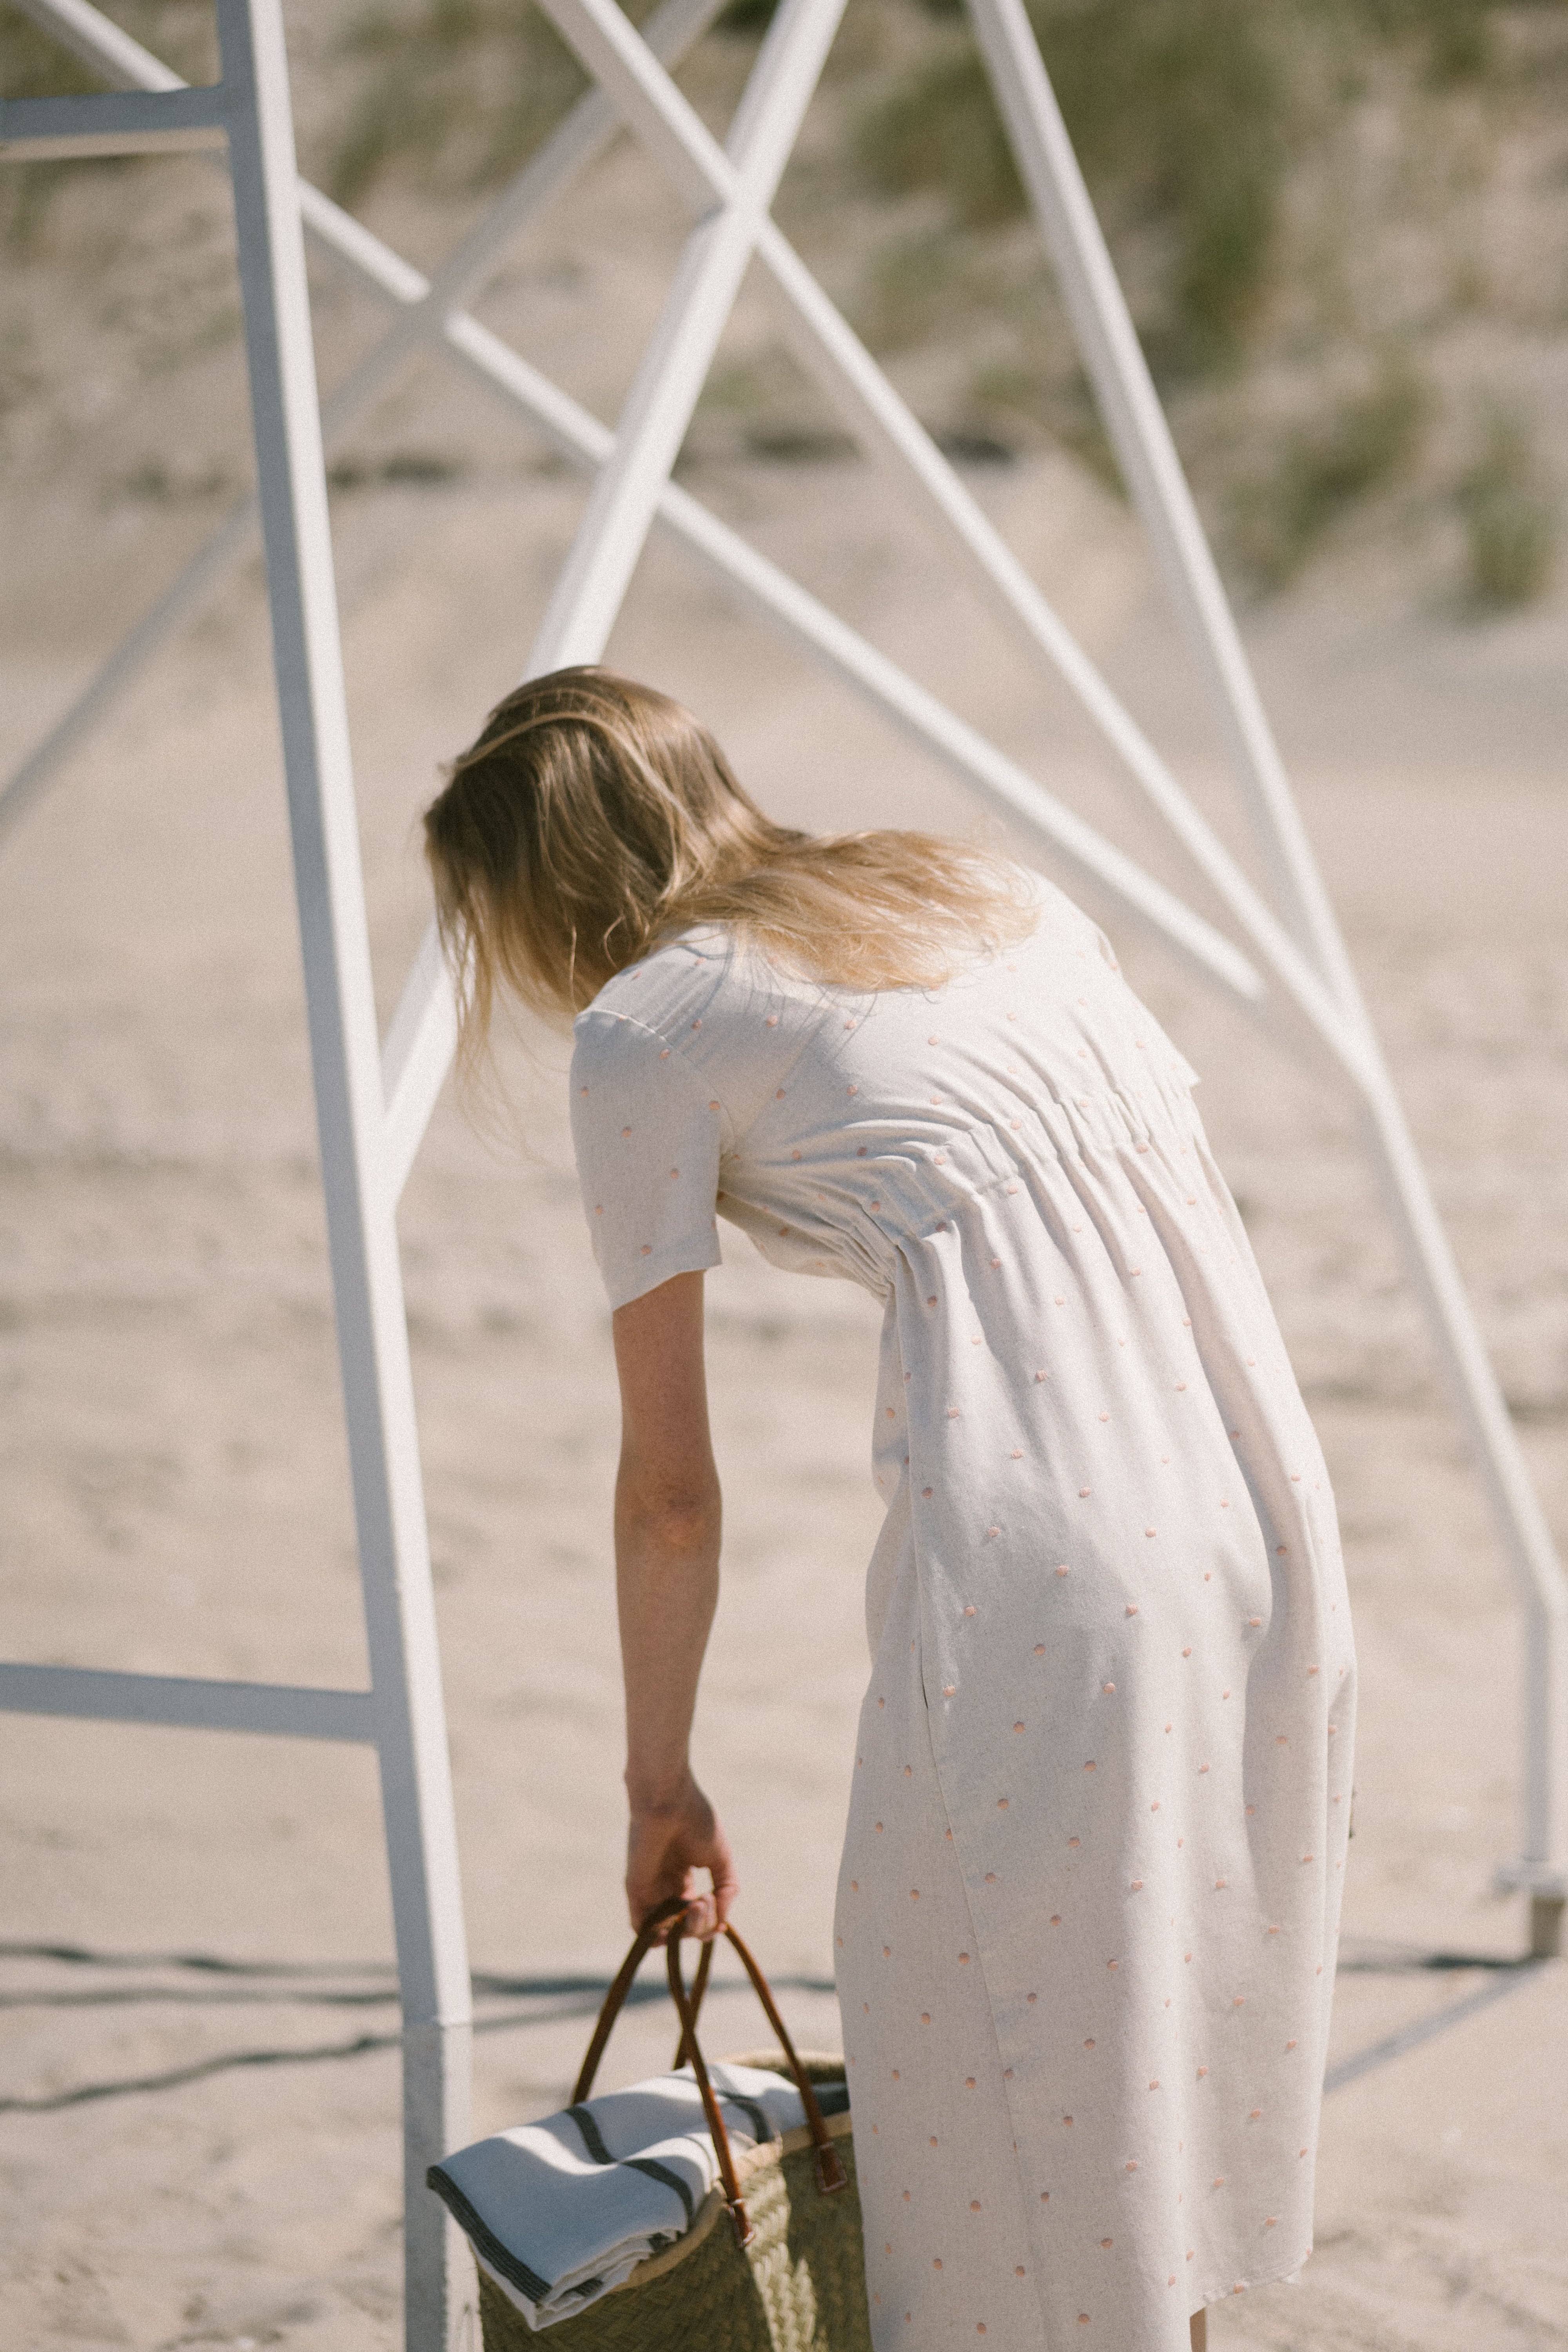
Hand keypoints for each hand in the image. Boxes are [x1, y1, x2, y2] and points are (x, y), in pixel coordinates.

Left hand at [625, 1773, 737, 1940]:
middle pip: (684, 1925)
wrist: (670, 1800)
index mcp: (683, 1874)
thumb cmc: (696, 1821)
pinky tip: (676, 1928)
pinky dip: (656, 1937)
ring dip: (687, 1930)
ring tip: (698, 1905)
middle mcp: (666, 1884)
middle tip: (708, 1899)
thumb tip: (722, 1923)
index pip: (696, 1912)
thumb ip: (726, 1891)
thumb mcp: (721, 1859)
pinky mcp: (636, 1889)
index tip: (721, 1913)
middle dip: (702, 1925)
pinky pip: (640, 1926)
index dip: (711, 1921)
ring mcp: (650, 1888)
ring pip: (666, 1930)